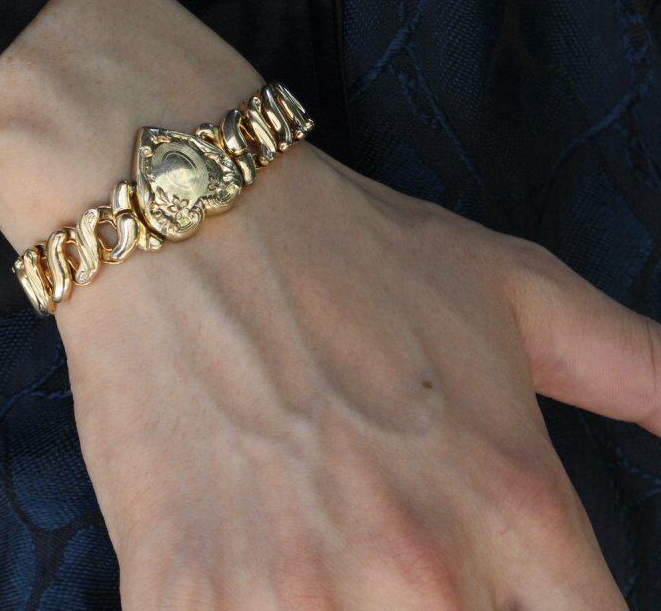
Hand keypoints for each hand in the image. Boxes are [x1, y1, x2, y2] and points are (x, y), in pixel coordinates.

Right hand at [57, 141, 657, 609]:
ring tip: (312, 556)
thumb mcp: (514, 292)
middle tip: (389, 557)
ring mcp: (292, 594)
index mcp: (515, 507)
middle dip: (436, 605)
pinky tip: (242, 575)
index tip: (499, 589)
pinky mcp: (180, 595)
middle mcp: (422, 571)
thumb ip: (640, 368)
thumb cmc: (345, 251)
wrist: (184, 221)